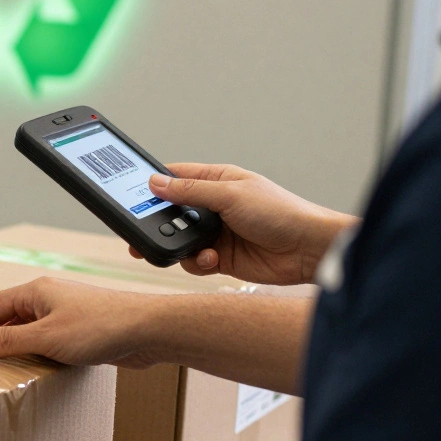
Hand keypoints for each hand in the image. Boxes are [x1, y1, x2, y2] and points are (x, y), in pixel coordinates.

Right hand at [0, 277, 162, 366]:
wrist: (148, 330)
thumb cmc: (100, 326)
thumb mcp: (46, 336)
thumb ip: (7, 341)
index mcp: (35, 292)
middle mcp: (48, 299)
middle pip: (4, 315)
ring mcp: (64, 314)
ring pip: (25, 328)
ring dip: (5, 342)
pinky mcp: (80, 331)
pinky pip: (43, 339)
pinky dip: (27, 350)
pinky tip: (25, 364)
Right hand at [139, 163, 357, 284]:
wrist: (308, 250)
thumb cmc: (281, 213)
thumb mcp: (230, 195)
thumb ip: (189, 191)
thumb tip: (155, 183)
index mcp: (217, 182)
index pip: (176, 178)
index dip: (154, 186)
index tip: (133, 196)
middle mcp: (214, 207)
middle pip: (172, 213)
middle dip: (158, 224)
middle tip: (140, 234)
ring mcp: (216, 233)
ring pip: (179, 239)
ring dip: (180, 246)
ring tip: (193, 248)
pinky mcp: (220, 258)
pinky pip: (193, 261)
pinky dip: (197, 262)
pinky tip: (212, 259)